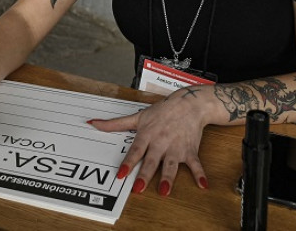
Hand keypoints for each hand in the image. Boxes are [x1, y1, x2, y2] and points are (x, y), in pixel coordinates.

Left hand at [88, 90, 209, 196]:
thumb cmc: (162, 111)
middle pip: (151, 160)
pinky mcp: (190, 150)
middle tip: (138, 188)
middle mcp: (161, 142)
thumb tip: (92, 124)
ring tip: (164, 190)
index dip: (128, 163)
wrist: (189, 104)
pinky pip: (195, 164)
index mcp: (147, 135)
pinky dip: (200, 174)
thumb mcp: (138, 116)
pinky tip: (203, 185)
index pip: (136, 151)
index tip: (121, 174)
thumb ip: (115, 124)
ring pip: (171, 164)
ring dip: (168, 177)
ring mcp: (176, 147)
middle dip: (145, 174)